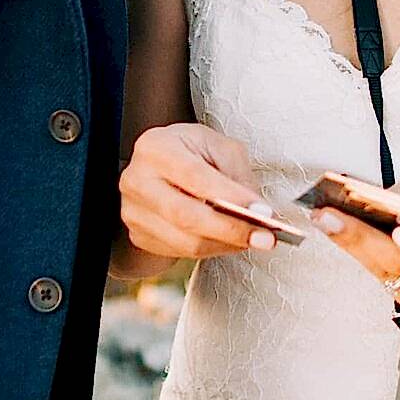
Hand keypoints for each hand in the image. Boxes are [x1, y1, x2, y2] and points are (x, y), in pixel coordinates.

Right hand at [117, 122, 280, 263]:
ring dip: (225, 244)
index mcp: (155, 147)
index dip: (230, 197)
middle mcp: (136, 179)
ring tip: (252, 239)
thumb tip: (257, 211)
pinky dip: (211, 249)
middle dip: (231, 230)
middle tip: (265, 238)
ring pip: (185, 241)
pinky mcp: (138, 235)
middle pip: (185, 215)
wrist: (158, 171)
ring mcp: (133, 211)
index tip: (263, 212)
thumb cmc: (191, 153)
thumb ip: (237, 174)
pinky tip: (228, 240)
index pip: (194, 176)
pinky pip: (181, 252)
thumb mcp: (217, 147)